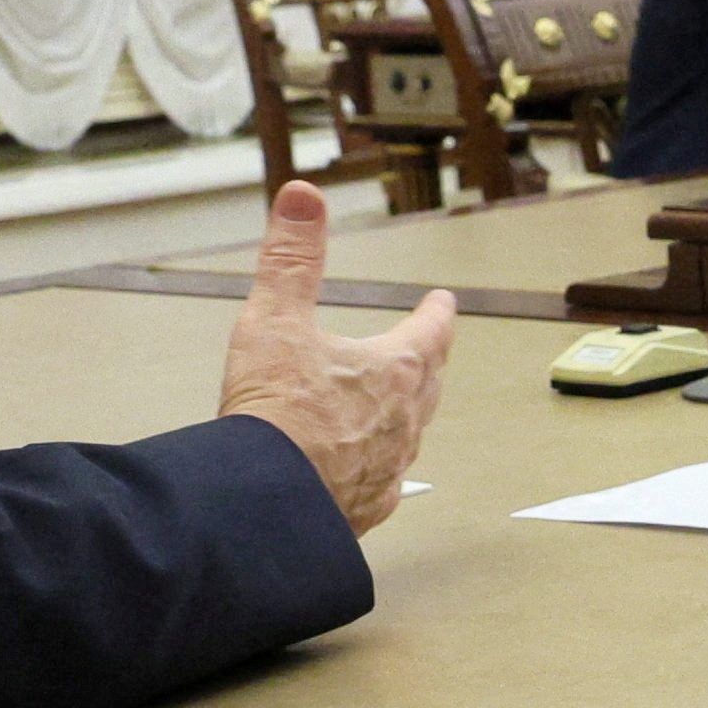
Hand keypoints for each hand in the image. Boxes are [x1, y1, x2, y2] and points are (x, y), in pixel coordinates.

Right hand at [220, 180, 456, 533]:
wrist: (264, 505)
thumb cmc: (275, 417)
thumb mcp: (275, 319)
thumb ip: (291, 257)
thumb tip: (303, 199)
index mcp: (392, 372)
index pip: (430, 333)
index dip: (436, 314)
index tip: (444, 303)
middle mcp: (402, 423)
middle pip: (428, 385)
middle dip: (428, 364)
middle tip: (429, 353)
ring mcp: (388, 470)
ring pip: (410, 436)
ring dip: (407, 417)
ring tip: (399, 410)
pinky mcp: (365, 509)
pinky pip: (385, 485)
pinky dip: (381, 471)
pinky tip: (371, 476)